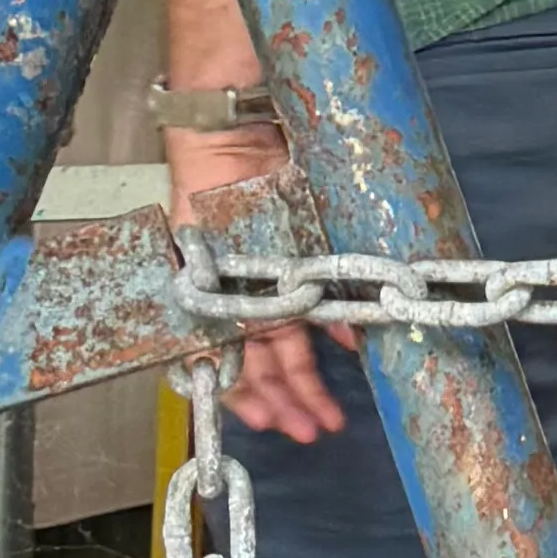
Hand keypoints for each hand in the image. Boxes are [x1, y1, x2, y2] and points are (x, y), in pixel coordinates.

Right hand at [168, 121, 344, 440]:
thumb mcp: (211, 245)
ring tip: (328, 414)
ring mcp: (266, 276)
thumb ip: (247, 293)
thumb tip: (291, 335)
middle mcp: (238, 291)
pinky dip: (328, 327)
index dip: (251, 395)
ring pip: (283, 341)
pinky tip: (348, 350)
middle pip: (260, 359)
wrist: (231, 127)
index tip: (274, 423)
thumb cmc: (212, 178)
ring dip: (305, 378)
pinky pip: (311, 302)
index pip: (226, 361)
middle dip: (286, 398)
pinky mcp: (294, 254)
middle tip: (314, 431)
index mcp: (208, 295)